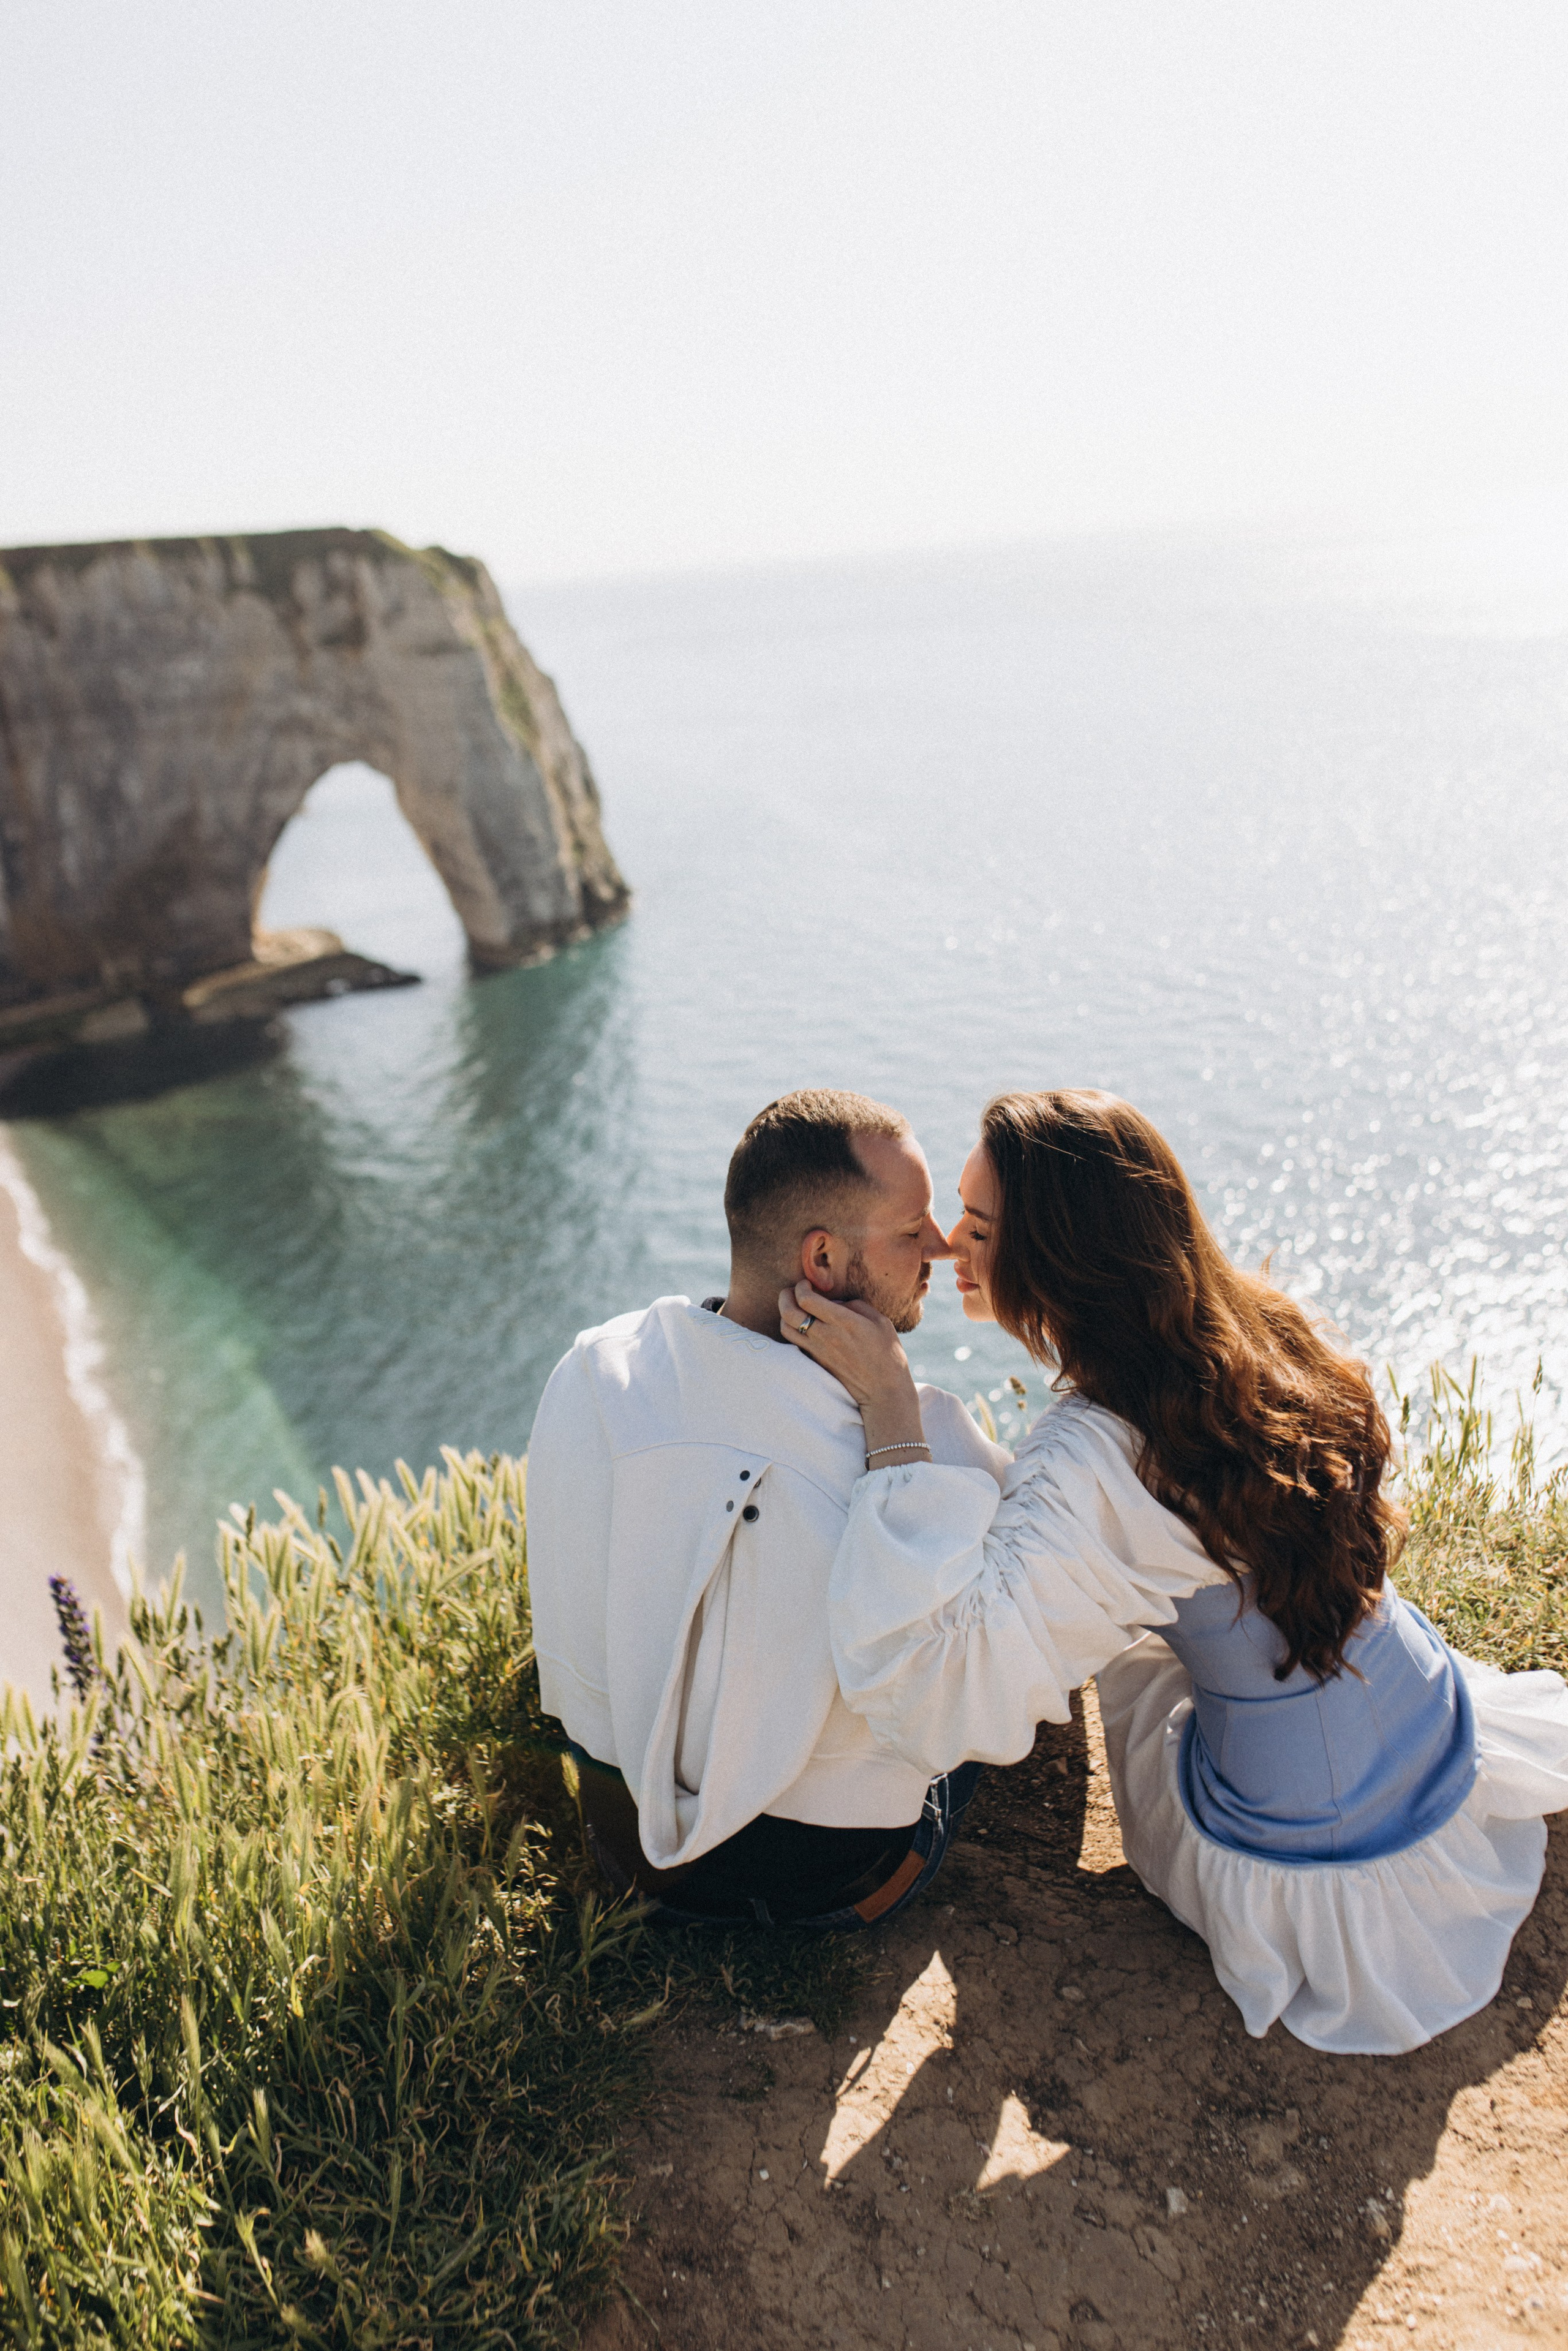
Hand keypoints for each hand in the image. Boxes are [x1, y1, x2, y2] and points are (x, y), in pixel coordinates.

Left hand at [777, 1281, 909, 1403]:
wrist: (883, 1390)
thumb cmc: (887, 1353)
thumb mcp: (880, 1321)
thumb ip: (856, 1306)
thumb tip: (834, 1302)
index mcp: (843, 1322)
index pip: (807, 1300)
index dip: (801, 1287)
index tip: (807, 1284)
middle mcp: (826, 1336)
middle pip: (788, 1312)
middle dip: (785, 1296)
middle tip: (792, 1291)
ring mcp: (818, 1351)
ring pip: (786, 1328)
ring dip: (785, 1314)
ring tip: (794, 1307)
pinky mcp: (815, 1362)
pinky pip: (794, 1342)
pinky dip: (792, 1330)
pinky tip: (802, 1325)